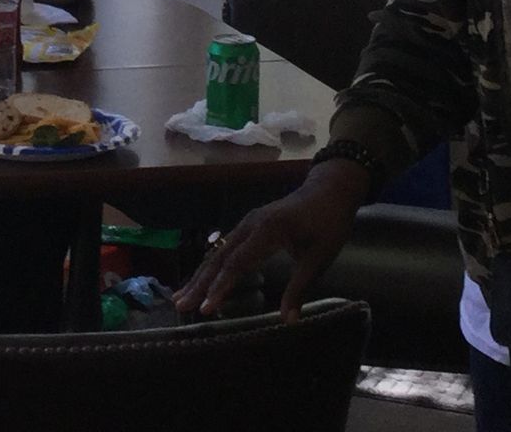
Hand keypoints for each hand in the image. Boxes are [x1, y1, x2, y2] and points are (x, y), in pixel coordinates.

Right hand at [173, 159, 368, 319]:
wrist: (330, 189)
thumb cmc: (328, 222)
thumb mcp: (320, 257)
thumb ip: (300, 288)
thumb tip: (288, 321)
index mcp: (267, 231)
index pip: (237, 263)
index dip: (220, 287)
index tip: (206, 309)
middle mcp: (250, 225)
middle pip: (220, 257)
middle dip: (199, 283)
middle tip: (180, 304)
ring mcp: (248, 224)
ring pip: (219, 252)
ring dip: (200, 275)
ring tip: (182, 296)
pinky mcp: (250, 226)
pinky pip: (226, 248)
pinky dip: (212, 266)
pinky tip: (204, 279)